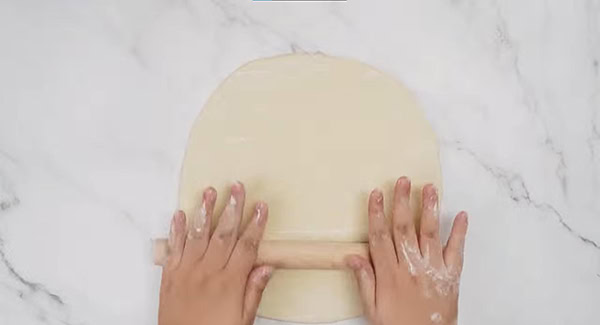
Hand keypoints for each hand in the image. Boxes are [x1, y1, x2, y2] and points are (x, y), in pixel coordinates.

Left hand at [159, 182, 271, 324]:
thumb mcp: (243, 320)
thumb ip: (253, 291)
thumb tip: (267, 267)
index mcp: (229, 283)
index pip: (247, 246)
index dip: (256, 224)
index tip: (262, 207)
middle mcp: (207, 273)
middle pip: (223, 234)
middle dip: (232, 207)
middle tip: (237, 187)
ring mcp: (186, 272)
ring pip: (197, 235)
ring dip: (204, 211)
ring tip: (210, 191)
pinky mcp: (169, 276)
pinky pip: (173, 248)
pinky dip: (176, 230)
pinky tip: (180, 213)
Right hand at [346, 177, 467, 324]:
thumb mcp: (372, 308)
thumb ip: (364, 280)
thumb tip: (352, 256)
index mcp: (389, 274)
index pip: (380, 236)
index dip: (376, 213)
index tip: (375, 194)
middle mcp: (410, 267)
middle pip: (404, 228)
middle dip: (402, 202)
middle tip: (403, 181)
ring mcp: (432, 269)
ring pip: (429, 233)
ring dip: (429, 208)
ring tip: (429, 188)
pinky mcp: (451, 275)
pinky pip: (456, 250)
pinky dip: (460, 232)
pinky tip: (462, 215)